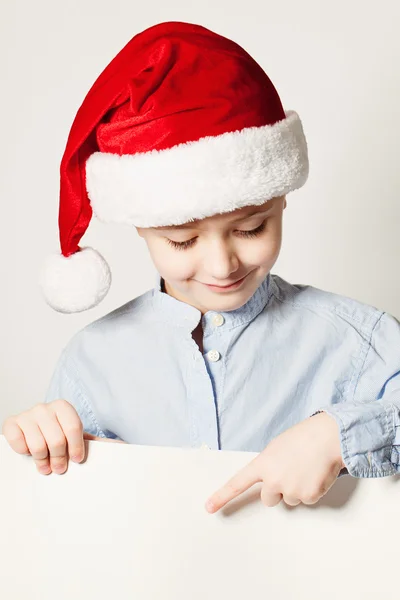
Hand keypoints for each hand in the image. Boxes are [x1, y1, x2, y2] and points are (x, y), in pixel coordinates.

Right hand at [2, 400, 124, 475]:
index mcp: (63, 407)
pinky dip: (24, 452)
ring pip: (38, 445)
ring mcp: (27, 415)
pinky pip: (18, 442)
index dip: (76, 447)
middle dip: (59, 459)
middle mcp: (44, 407)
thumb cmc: (59, 437)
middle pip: (57, 440)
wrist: (33, 433)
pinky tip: (29, 454)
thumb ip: (98, 442)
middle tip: (59, 468)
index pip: (73, 428)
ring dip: (43, 461)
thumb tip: (124, 446)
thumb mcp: (78, 438)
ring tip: (46, 466)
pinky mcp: (10, 424)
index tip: (77, 460)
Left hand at [205, 412, 344, 512]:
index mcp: (263, 464)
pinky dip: (312, 490)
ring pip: (289, 500)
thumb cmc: (303, 438)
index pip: (238, 483)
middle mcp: (273, 480)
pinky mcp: (308, 496)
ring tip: (306, 468)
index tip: (209, 507)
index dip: (222, 496)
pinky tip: (315, 474)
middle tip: (290, 472)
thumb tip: (270, 481)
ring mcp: (290, 489)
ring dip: (296, 489)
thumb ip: (268, 465)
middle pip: (268, 499)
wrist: (327, 437)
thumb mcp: (276, 448)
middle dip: (277, 490)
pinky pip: (306, 500)